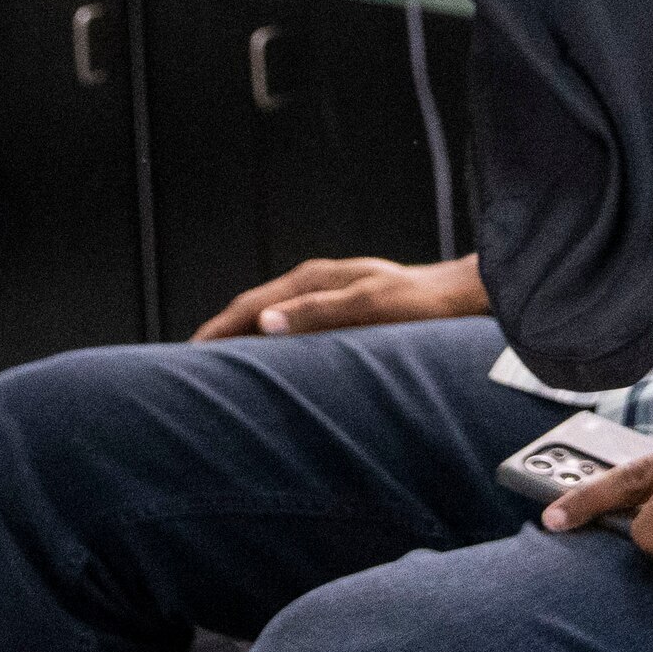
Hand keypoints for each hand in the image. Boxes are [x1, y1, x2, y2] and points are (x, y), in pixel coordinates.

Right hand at [191, 253, 486, 341]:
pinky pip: (292, 328)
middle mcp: (316, 283)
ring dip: (243, 341)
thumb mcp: (370, 306)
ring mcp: (329, 296)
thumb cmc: (424, 302)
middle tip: (189, 369)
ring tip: (220, 371)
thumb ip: (319, 313)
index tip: (188, 356)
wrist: (464, 298)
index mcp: (314, 280)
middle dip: (220, 336)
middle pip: (252, 310)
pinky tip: (272, 365)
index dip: (216, 331)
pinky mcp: (343, 311)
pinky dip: (270, 345)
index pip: (248, 306)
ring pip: (270, 319)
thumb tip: (265, 322)